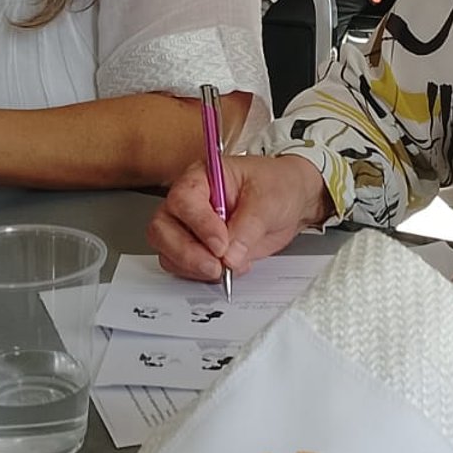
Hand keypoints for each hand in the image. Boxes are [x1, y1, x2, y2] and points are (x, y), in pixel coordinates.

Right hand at [148, 154, 332, 281]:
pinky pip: (183, 267)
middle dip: (187, 252)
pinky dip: (200, 275)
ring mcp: (189, 227)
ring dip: (193, 267)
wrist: (290, 201)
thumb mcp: (269, 199)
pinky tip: (227, 269)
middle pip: (162, 228)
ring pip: (168, 251)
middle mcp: (188, 202)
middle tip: (216, 266)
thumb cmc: (277, 186)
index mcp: (201, 177)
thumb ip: (248, 226)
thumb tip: (229, 256)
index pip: (183, 200)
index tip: (221, 244)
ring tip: (225, 269)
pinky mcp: (197, 248)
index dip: (199, 224)